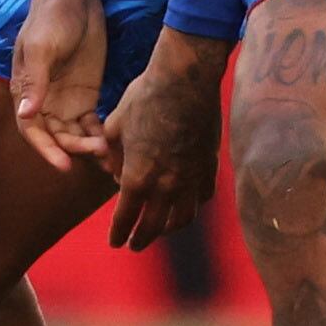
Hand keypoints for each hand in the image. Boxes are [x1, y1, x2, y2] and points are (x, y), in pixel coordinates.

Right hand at [8, 0, 111, 171]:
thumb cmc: (50, 19)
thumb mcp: (42, 48)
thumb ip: (35, 82)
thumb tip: (26, 115)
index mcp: (26, 92)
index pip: (32, 130)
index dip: (46, 149)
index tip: (64, 164)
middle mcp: (44, 102)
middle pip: (56, 137)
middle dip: (74, 149)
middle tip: (98, 152)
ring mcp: (66, 101)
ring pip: (75, 135)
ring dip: (89, 147)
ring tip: (110, 154)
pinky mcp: (87, 96)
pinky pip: (92, 124)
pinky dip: (100, 136)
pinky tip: (114, 145)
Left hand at [101, 36, 228, 251]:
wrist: (185, 80)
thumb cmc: (144, 98)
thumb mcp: (115, 126)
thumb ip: (114, 156)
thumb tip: (117, 173)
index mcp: (138, 177)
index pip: (126, 218)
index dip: (118, 233)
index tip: (114, 243)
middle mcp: (167, 185)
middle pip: (154, 226)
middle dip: (142, 239)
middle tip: (134, 245)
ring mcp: (192, 178)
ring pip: (183, 217)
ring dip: (169, 229)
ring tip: (161, 230)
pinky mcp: (210, 166)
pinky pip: (203, 197)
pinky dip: (193, 206)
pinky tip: (187, 205)